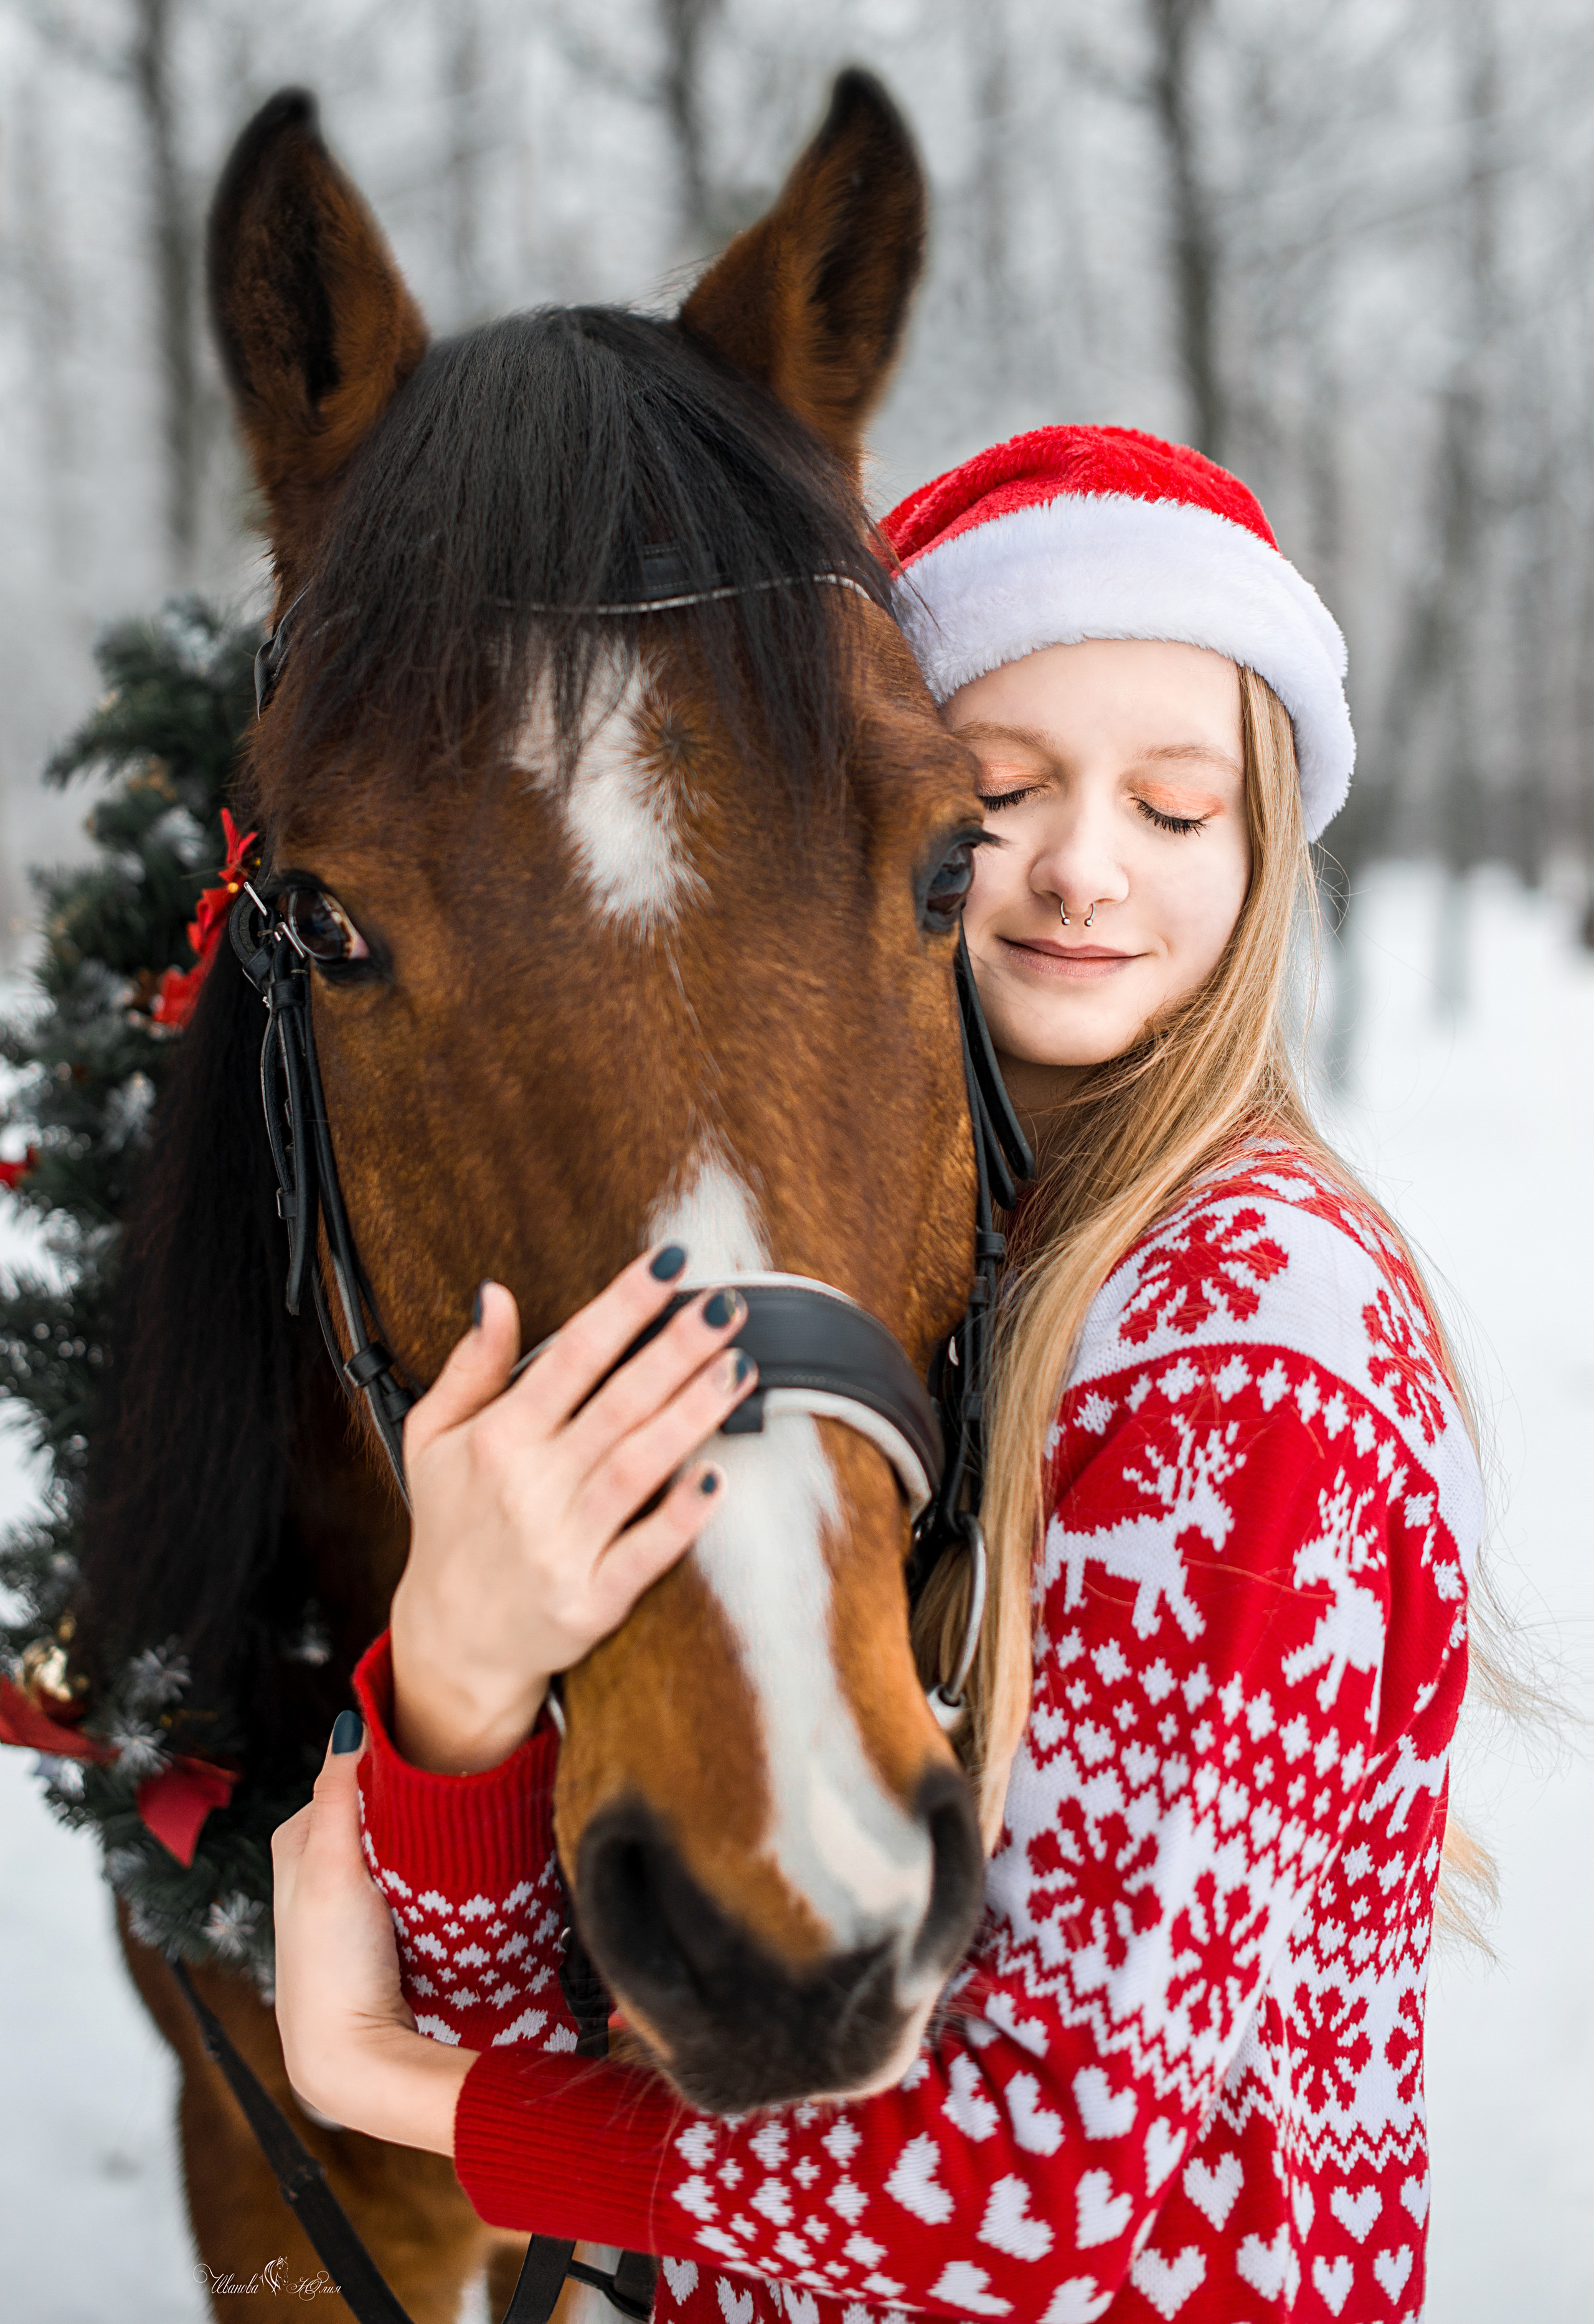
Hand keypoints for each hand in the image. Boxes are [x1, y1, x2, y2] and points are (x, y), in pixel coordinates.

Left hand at [271, 1715, 473, 2151]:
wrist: (353, 2060)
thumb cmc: (332, 1965)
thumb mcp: (330, 1870)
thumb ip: (338, 1796)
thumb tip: (352, 1721)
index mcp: (296, 1843)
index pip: (353, 1776)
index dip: (393, 1766)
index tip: (438, 1758)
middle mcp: (316, 1868)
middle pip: (376, 1812)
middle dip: (412, 1805)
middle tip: (456, 1802)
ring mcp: (349, 1903)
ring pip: (397, 1848)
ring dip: (426, 1844)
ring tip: (460, 1842)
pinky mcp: (378, 1933)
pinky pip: (410, 1884)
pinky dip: (430, 1877)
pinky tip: (453, 1883)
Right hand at [390, 1248, 756, 1771]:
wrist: (449, 1640)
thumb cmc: (450, 1526)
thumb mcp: (432, 1438)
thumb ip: (471, 1366)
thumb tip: (496, 1295)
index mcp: (497, 1439)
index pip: (570, 1355)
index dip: (623, 1305)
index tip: (669, 1265)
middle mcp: (529, 1486)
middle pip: (618, 1403)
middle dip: (677, 1348)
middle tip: (728, 1305)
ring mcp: (561, 1545)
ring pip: (639, 1466)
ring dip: (692, 1414)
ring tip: (739, 1367)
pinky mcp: (591, 1599)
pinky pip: (644, 1553)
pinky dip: (680, 1517)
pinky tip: (717, 1478)